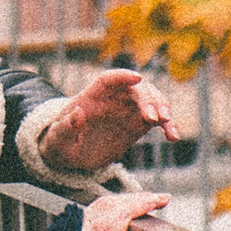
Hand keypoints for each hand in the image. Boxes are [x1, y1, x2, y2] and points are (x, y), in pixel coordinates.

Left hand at [38, 68, 173, 175]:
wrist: (69, 154)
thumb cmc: (59, 143)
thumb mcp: (56, 140)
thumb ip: (65, 128)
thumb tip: (78, 113)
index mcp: (91, 97)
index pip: (107, 79)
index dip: (122, 76)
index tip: (136, 78)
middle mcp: (112, 99)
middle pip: (135, 89)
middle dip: (148, 98)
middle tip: (155, 117)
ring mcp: (127, 111)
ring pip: (151, 100)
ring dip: (163, 108)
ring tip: (167, 124)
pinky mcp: (137, 124)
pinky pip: (157, 120)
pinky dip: (167, 125)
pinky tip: (173, 137)